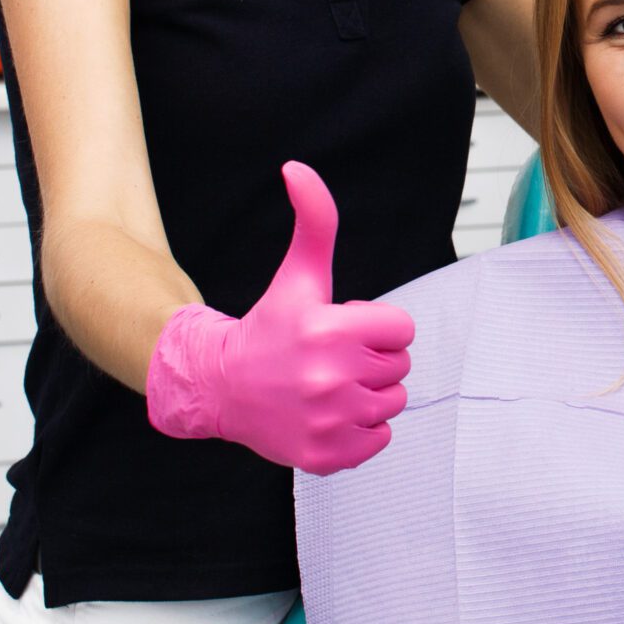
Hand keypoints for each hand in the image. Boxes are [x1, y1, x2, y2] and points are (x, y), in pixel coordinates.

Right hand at [145, 161, 414, 473]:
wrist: (221, 387)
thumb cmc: (269, 325)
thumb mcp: (298, 272)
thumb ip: (314, 219)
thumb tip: (297, 167)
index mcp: (328, 330)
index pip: (401, 329)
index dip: (377, 325)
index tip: (345, 327)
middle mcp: (329, 378)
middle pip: (398, 366)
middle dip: (372, 358)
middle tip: (331, 357)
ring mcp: (328, 421)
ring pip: (392, 402)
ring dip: (369, 394)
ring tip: (329, 385)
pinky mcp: (326, 457)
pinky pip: (380, 440)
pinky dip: (361, 430)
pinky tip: (328, 414)